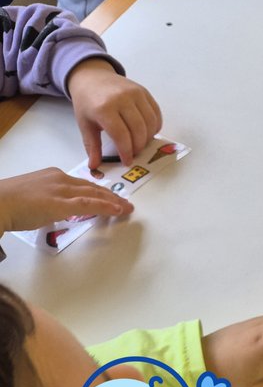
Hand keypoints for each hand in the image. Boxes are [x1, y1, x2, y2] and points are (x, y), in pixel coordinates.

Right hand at [0, 167, 131, 232]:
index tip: (110, 197)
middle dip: (111, 195)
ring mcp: (61, 190)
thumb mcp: (33, 197)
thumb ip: (48, 201)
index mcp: (53, 175)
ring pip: (94, 194)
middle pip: (92, 187)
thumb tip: (57, 211)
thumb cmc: (8, 203)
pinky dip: (106, 206)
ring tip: (127, 208)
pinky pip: (89, 203)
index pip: (82, 183)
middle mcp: (60, 179)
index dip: (99, 191)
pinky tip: (118, 211)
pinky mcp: (60, 202)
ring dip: (114, 202)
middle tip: (125, 203)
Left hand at [66, 59, 161, 169]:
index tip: (127, 161)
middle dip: (138, 147)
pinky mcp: (144, 92)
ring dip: (148, 138)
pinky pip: (156, 114)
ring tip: (140, 143)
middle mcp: (121, 99)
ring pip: (150, 123)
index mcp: (104, 108)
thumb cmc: (87, 102)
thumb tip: (95, 166)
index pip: (121, 136)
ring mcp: (135, 94)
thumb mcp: (85, 124)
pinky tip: (147, 133)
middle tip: (134, 154)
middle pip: (138, 131)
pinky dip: (155, 127)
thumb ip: (92, 146)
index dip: (126, 152)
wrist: (92, 77)